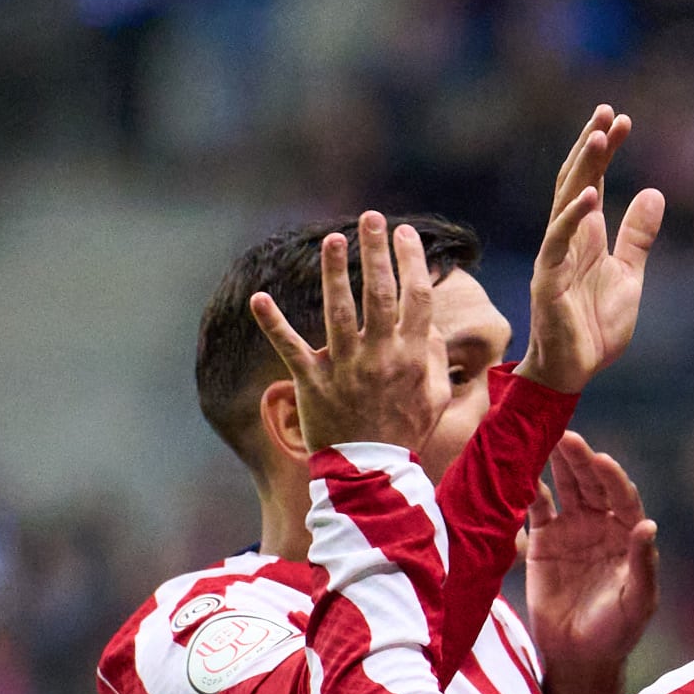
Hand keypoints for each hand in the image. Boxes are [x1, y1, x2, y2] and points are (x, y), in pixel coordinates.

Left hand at [248, 210, 445, 450]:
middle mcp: (380, 357)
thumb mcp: (435, 399)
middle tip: (372, 218)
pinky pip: (291, 347)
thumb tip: (426, 323)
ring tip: (333, 239)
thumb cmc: (403, 433)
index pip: (416, 298)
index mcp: (412, 358)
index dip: (411, 262)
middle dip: (377, 252)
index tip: (405, 234)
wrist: (371, 475)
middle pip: (380, 295)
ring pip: (338, 311)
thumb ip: (434, 358)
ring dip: (335, 272)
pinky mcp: (313, 382)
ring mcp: (345, 368)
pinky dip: (273, 323)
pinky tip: (259, 298)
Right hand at [522, 428, 661, 666]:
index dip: (612, 477)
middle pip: (592, 483)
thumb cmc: (616, 631)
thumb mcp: (637, 602)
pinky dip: (529, 489)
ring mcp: (571, 527)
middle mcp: (601, 523)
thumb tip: (648, 525)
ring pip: (565, 486)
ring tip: (543, 438)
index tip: (601, 459)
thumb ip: (642, 564)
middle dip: (581, 459)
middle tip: (567, 436)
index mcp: (627, 534)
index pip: (622, 496)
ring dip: (556, 463)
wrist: (577, 654)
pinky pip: (537, 507)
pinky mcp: (542, 538)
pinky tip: (521, 471)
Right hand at [524, 105, 667, 392]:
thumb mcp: (630, 275)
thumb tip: (653, 192)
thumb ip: (638, 236)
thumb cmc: (595, 327)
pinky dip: (573, 217)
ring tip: (599, 136)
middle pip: (576, 179)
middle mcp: (567, 237)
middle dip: (592, 146)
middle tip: (609, 112)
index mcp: (586, 234)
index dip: (605, 150)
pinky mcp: (549, 278)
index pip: (593, 180)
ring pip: (566, 200)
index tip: (622, 120)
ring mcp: (555, 254)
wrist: (574, 371)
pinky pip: (558, 240)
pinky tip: (590, 195)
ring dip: (583, 167)